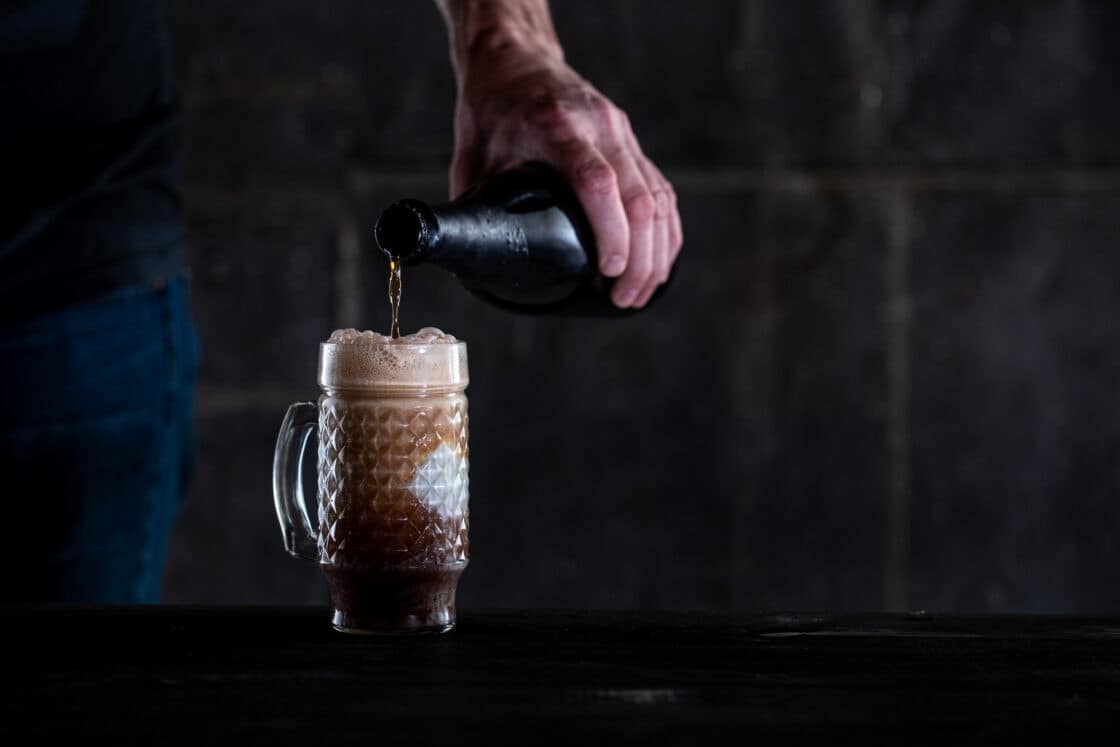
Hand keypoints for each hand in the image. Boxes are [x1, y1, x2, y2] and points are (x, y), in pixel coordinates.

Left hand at [449, 40, 682, 307]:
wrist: (515, 56)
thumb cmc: (491, 109)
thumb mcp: (472, 156)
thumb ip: (474, 207)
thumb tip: (469, 262)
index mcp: (556, 127)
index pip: (596, 182)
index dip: (610, 231)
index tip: (610, 271)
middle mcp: (599, 126)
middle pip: (639, 197)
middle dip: (640, 257)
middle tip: (624, 299)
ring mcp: (621, 131)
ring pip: (658, 196)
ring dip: (656, 250)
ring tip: (639, 292)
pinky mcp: (631, 141)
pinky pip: (660, 188)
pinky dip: (665, 229)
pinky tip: (659, 260)